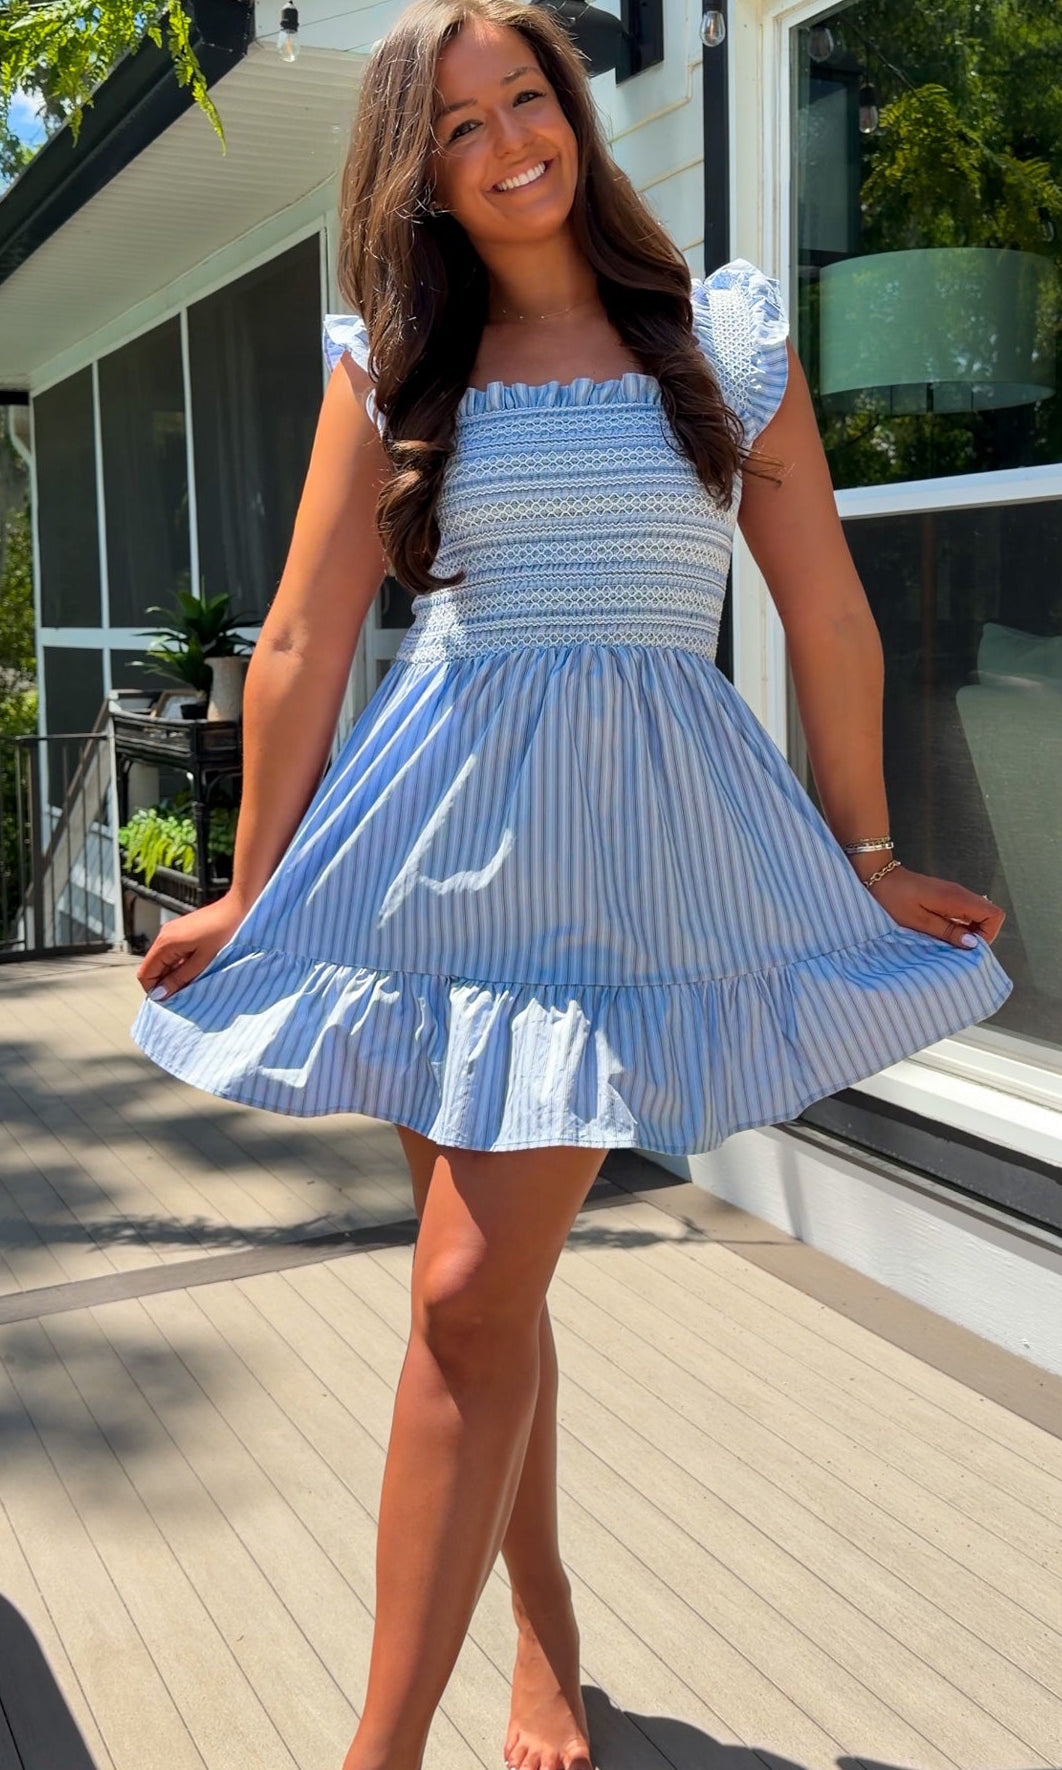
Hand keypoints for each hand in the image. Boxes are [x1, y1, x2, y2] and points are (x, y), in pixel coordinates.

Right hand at [136, 892, 250, 1000]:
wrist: (236, 909)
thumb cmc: (222, 932)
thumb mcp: (202, 961)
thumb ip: (180, 978)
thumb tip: (160, 994)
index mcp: (165, 943)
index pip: (145, 973)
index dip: (154, 989)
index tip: (169, 999)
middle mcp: (163, 936)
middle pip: (153, 967)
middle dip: (165, 982)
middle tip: (184, 991)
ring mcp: (171, 932)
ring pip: (163, 961)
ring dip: (174, 973)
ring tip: (193, 979)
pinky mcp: (179, 931)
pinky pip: (172, 952)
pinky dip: (179, 963)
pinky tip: (196, 967)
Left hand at [862, 864, 1004, 948]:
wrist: (878, 877)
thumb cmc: (894, 899)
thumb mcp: (918, 922)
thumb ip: (947, 932)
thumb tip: (973, 944)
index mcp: (957, 898)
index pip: (994, 915)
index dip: (988, 934)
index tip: (967, 947)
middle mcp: (960, 894)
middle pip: (989, 915)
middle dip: (979, 935)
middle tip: (957, 948)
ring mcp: (954, 894)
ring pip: (977, 915)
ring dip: (968, 931)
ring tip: (947, 941)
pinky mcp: (946, 897)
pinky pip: (963, 912)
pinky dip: (959, 925)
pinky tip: (941, 933)